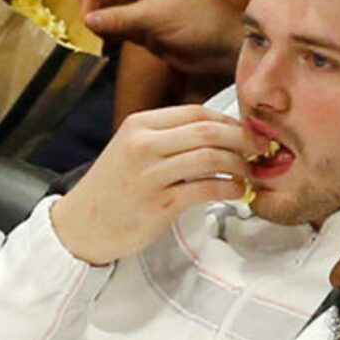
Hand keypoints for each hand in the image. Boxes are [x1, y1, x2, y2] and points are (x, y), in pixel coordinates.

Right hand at [38, 0, 241, 75]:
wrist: (222, 49)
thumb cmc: (200, 23)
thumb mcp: (159, 18)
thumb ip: (121, 19)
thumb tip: (87, 21)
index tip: (85, 14)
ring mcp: (136, 0)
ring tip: (50, 3)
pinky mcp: (137, 24)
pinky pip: (107, 19)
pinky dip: (93, 25)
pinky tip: (78, 32)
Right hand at [50, 103, 256, 265]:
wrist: (80, 226)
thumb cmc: (111, 190)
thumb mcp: (130, 149)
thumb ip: (166, 138)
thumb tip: (213, 135)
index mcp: (140, 125)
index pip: (197, 113)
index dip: (229, 121)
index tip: (246, 132)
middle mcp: (145, 145)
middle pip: (208, 131)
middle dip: (242, 139)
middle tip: (259, 150)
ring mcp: (151, 175)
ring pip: (210, 158)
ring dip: (238, 165)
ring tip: (248, 173)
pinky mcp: (159, 205)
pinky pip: (205, 190)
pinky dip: (228, 189)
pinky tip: (236, 192)